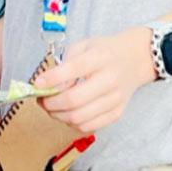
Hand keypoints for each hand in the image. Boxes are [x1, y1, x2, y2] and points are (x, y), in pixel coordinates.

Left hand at [35, 28, 155, 132]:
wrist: (134, 60)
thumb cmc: (104, 52)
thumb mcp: (84, 45)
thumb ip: (66, 62)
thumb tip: (51, 85)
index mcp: (101, 57)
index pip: (74, 68)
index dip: (52, 78)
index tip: (37, 83)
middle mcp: (110, 79)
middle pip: (74, 99)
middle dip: (50, 102)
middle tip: (41, 98)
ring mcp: (115, 99)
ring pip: (78, 117)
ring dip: (58, 115)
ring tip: (51, 106)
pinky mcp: (116, 113)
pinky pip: (88, 126)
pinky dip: (71, 123)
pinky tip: (67, 113)